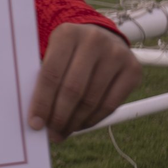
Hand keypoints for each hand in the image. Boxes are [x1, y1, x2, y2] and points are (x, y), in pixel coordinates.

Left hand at [28, 23, 140, 141]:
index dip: (42, 103)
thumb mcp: (53, 54)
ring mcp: (116, 54)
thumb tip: (37, 118)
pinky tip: (80, 124)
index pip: (51, 74)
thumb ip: (44, 79)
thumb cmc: (68, 53)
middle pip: (73, 89)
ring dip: (75, 122)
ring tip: (63, 132)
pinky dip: (92, 120)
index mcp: (67, 34)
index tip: (35, 124)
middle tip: (51, 133)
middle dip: (59, 117)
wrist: (100, 37)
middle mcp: (93, 40)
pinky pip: (110, 105)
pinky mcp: (133, 70)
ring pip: (92, 100)